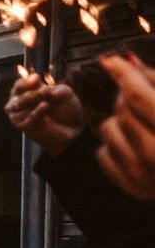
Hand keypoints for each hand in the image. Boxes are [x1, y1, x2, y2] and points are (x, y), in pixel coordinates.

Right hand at [3, 71, 84, 155]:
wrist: (71, 128)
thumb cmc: (65, 109)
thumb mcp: (65, 93)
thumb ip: (57, 89)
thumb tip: (48, 91)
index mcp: (26, 93)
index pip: (19, 85)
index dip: (26, 81)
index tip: (36, 79)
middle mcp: (19, 103)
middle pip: (16, 94)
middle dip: (31, 91)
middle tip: (46, 91)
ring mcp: (19, 116)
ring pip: (18, 104)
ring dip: (32, 99)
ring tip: (47, 101)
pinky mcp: (24, 127)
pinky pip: (26, 117)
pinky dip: (36, 111)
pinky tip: (45, 106)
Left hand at [98, 54, 154, 200]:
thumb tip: (127, 60)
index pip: (137, 96)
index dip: (122, 73)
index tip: (110, 60)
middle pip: (123, 109)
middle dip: (128, 95)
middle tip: (140, 95)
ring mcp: (142, 175)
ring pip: (108, 127)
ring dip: (121, 120)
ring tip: (144, 124)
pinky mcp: (131, 187)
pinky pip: (102, 152)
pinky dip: (116, 144)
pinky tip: (137, 145)